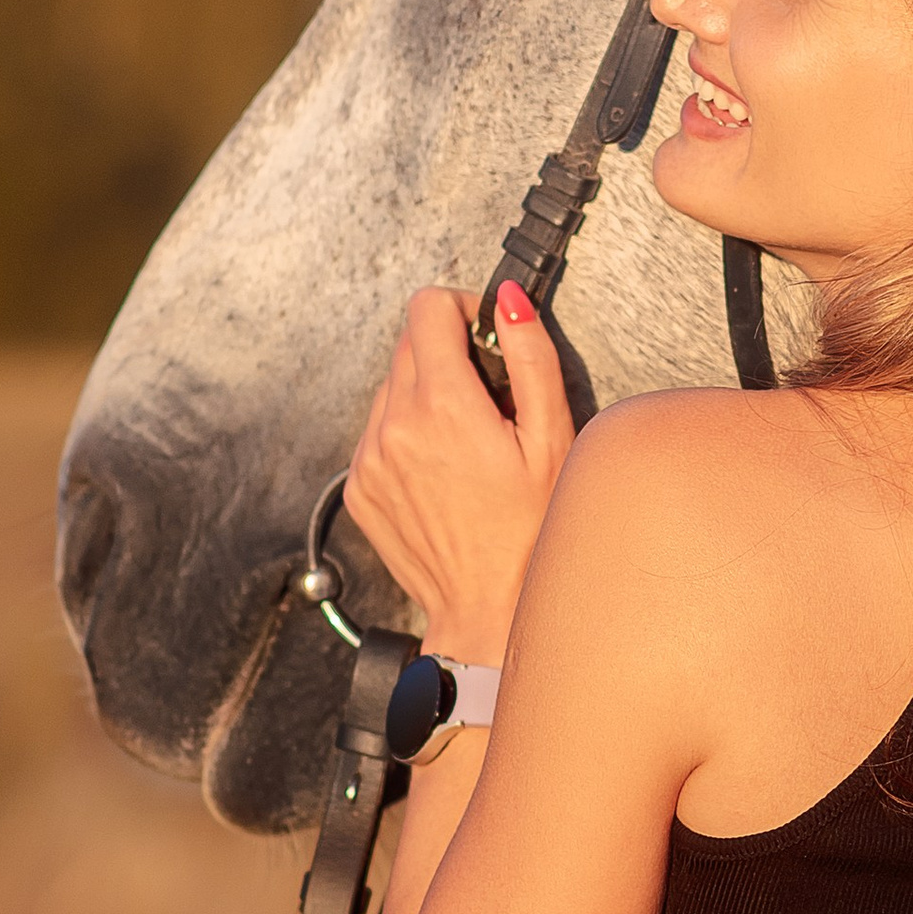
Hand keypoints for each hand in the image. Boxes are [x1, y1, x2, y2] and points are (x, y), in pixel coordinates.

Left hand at [343, 285, 574, 664]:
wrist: (487, 610)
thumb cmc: (529, 536)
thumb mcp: (553, 439)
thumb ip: (530, 358)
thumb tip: (509, 303)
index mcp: (443, 406)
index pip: (429, 308)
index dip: (465, 309)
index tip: (487, 336)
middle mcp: (394, 427)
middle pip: (409, 343)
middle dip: (450, 352)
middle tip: (490, 397)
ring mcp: (370, 457)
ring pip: (391, 386)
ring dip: (427, 393)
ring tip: (468, 440)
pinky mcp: (359, 485)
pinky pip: (378, 430)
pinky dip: (408, 433)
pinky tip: (444, 467)